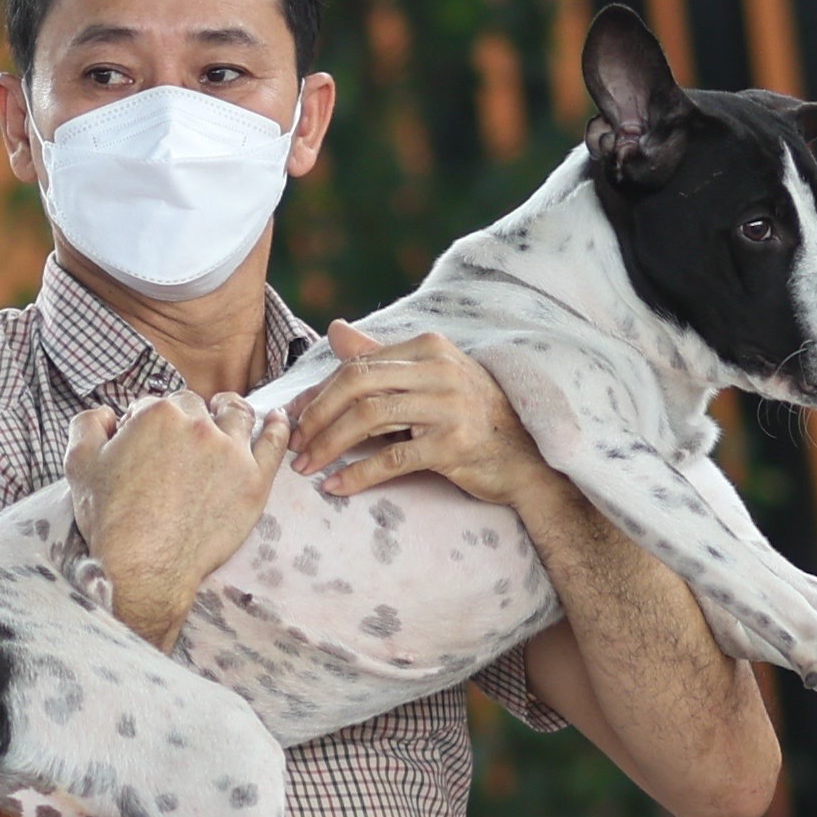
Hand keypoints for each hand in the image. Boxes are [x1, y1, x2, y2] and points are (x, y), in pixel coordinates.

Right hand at [66, 388, 288, 646]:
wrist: (145, 569)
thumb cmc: (112, 521)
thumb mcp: (79, 466)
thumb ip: (87, 424)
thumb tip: (106, 413)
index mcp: (157, 414)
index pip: (156, 403)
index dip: (148, 422)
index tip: (146, 443)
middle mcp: (198, 425)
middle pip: (196, 406)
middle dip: (187, 417)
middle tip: (180, 444)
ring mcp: (231, 451)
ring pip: (237, 413)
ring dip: (229, 411)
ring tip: (227, 416)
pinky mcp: (255, 480)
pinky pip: (274, 442)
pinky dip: (277, 426)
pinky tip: (277, 419)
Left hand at [287, 321, 566, 509]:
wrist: (524, 458)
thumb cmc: (468, 417)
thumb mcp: (426, 379)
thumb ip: (380, 358)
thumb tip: (334, 329)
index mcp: (430, 347)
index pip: (357, 365)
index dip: (318, 393)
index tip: (292, 419)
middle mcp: (440, 369)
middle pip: (356, 385)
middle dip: (316, 416)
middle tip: (293, 443)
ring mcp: (449, 405)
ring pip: (369, 419)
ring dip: (328, 445)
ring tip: (306, 466)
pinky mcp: (454, 444)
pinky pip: (392, 459)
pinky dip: (357, 474)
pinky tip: (335, 487)